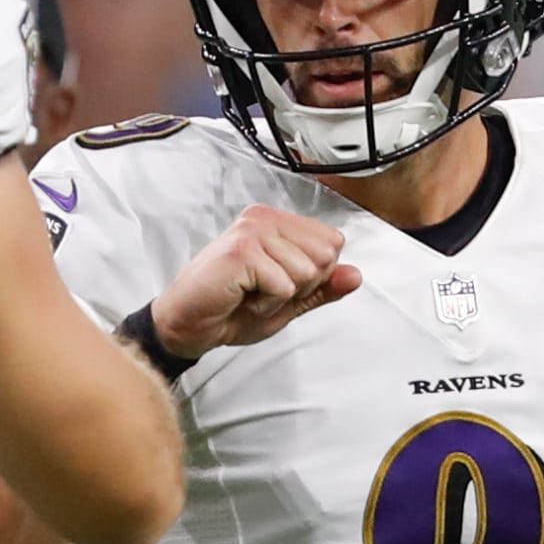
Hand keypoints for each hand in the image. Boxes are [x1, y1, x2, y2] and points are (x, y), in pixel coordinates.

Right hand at [150, 204, 361, 358]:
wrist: (187, 325)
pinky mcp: (242, 250)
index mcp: (277, 221)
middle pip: (326, 256)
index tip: (276, 283)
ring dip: (281, 297)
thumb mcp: (288, 302)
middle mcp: (265, 218)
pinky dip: (266, 304)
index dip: (313, 276)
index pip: (333, 243)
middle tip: (261, 290)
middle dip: (301, 286)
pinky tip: (240, 297)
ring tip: (248, 294)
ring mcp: (252, 231)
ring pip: (307, 272)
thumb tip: (356, 275)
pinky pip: (285, 286)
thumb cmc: (229, 309)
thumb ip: (322, 288)